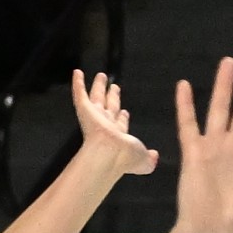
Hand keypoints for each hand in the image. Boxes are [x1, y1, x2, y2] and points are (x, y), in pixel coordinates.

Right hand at [62, 67, 157, 188]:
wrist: (111, 153)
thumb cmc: (126, 157)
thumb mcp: (145, 160)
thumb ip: (150, 158)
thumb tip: (155, 156)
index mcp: (119, 136)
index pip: (120, 123)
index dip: (122, 118)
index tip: (125, 112)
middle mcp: (106, 125)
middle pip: (110, 107)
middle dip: (113, 98)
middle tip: (115, 87)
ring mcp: (94, 117)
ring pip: (97, 97)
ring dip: (99, 87)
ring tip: (102, 76)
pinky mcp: (85, 110)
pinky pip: (80, 94)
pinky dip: (78, 83)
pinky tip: (77, 72)